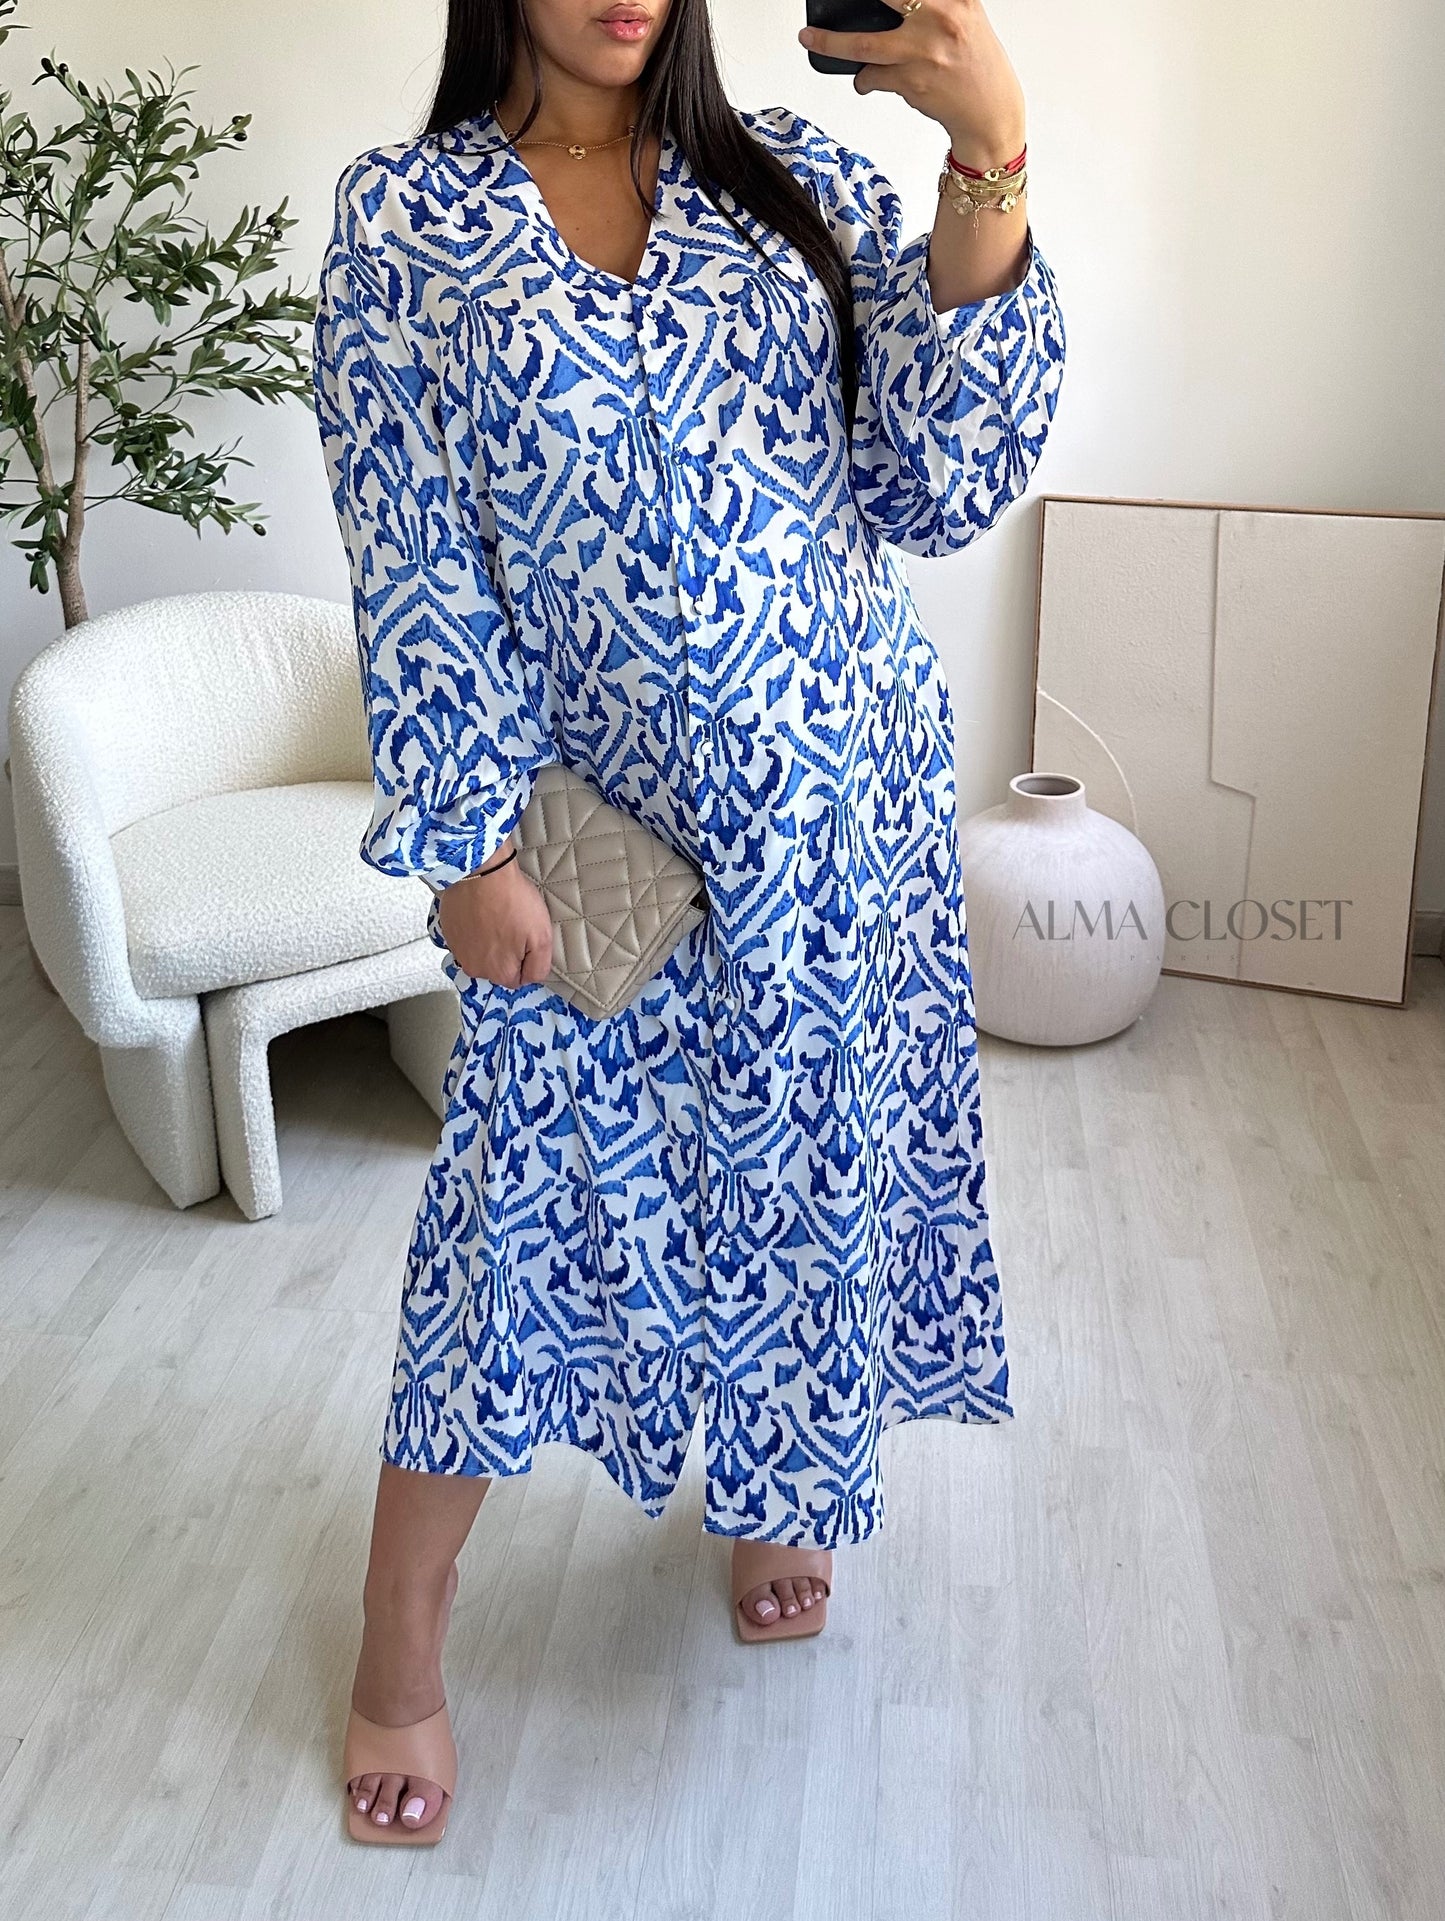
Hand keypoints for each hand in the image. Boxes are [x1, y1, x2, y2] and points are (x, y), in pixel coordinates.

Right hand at [438, 844, 553, 987]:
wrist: (481, 871)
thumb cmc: (513, 901)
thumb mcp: (542, 937)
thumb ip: (540, 966)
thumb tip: (533, 977)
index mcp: (500, 973)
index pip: (519, 978)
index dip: (527, 958)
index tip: (527, 938)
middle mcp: (475, 968)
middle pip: (499, 968)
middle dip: (508, 951)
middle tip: (513, 925)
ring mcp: (458, 951)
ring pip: (482, 954)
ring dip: (490, 941)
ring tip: (496, 917)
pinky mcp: (449, 933)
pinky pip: (467, 939)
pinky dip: (475, 929)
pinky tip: (482, 913)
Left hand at [798, 0, 1026, 171]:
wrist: (990, 114)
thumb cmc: (976, 66)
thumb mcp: (966, 18)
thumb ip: (935, 3)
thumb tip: (894, 3)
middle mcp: (941, 18)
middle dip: (850, 1)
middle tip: (825, 3)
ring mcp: (923, 51)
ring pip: (862, 43)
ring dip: (830, 42)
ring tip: (810, 38)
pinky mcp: (911, 82)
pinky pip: (872, 76)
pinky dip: (863, 79)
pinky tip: (865, 79)